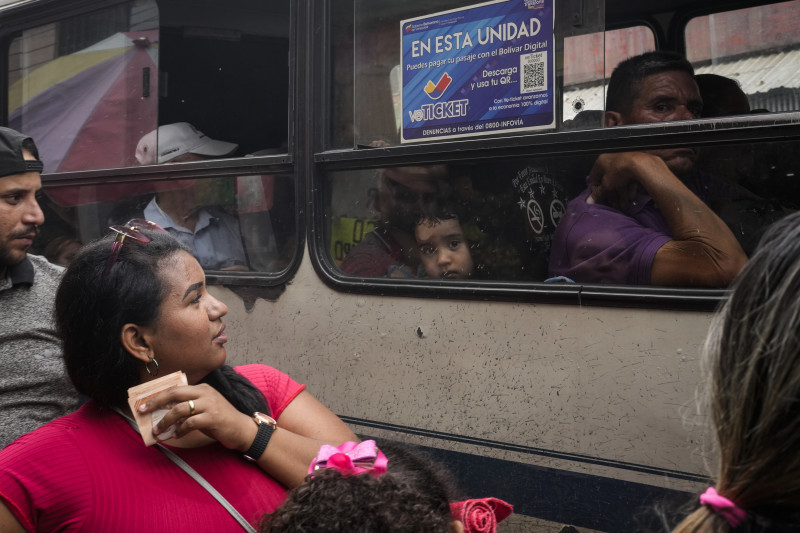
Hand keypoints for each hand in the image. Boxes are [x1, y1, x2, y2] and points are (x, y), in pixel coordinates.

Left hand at [137, 384, 254, 451]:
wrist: (242, 429)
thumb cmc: (220, 420)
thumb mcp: (204, 408)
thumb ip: (188, 407)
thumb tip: (165, 413)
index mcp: (202, 388)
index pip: (176, 388)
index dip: (158, 395)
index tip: (145, 403)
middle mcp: (205, 393)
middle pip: (175, 394)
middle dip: (156, 402)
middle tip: (143, 410)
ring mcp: (210, 404)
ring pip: (180, 409)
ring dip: (165, 420)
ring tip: (158, 430)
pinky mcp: (213, 418)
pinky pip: (190, 423)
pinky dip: (180, 430)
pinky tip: (176, 435)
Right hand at [587, 152, 656, 210]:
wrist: (641, 165)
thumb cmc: (620, 171)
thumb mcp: (606, 185)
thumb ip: (598, 194)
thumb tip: (590, 200)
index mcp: (601, 161)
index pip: (594, 178)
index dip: (596, 190)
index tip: (599, 199)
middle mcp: (611, 160)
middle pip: (608, 181)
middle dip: (612, 195)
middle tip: (614, 204)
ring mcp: (623, 162)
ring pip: (620, 181)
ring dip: (621, 195)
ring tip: (624, 205)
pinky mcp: (634, 166)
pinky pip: (629, 179)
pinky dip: (629, 189)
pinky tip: (631, 197)